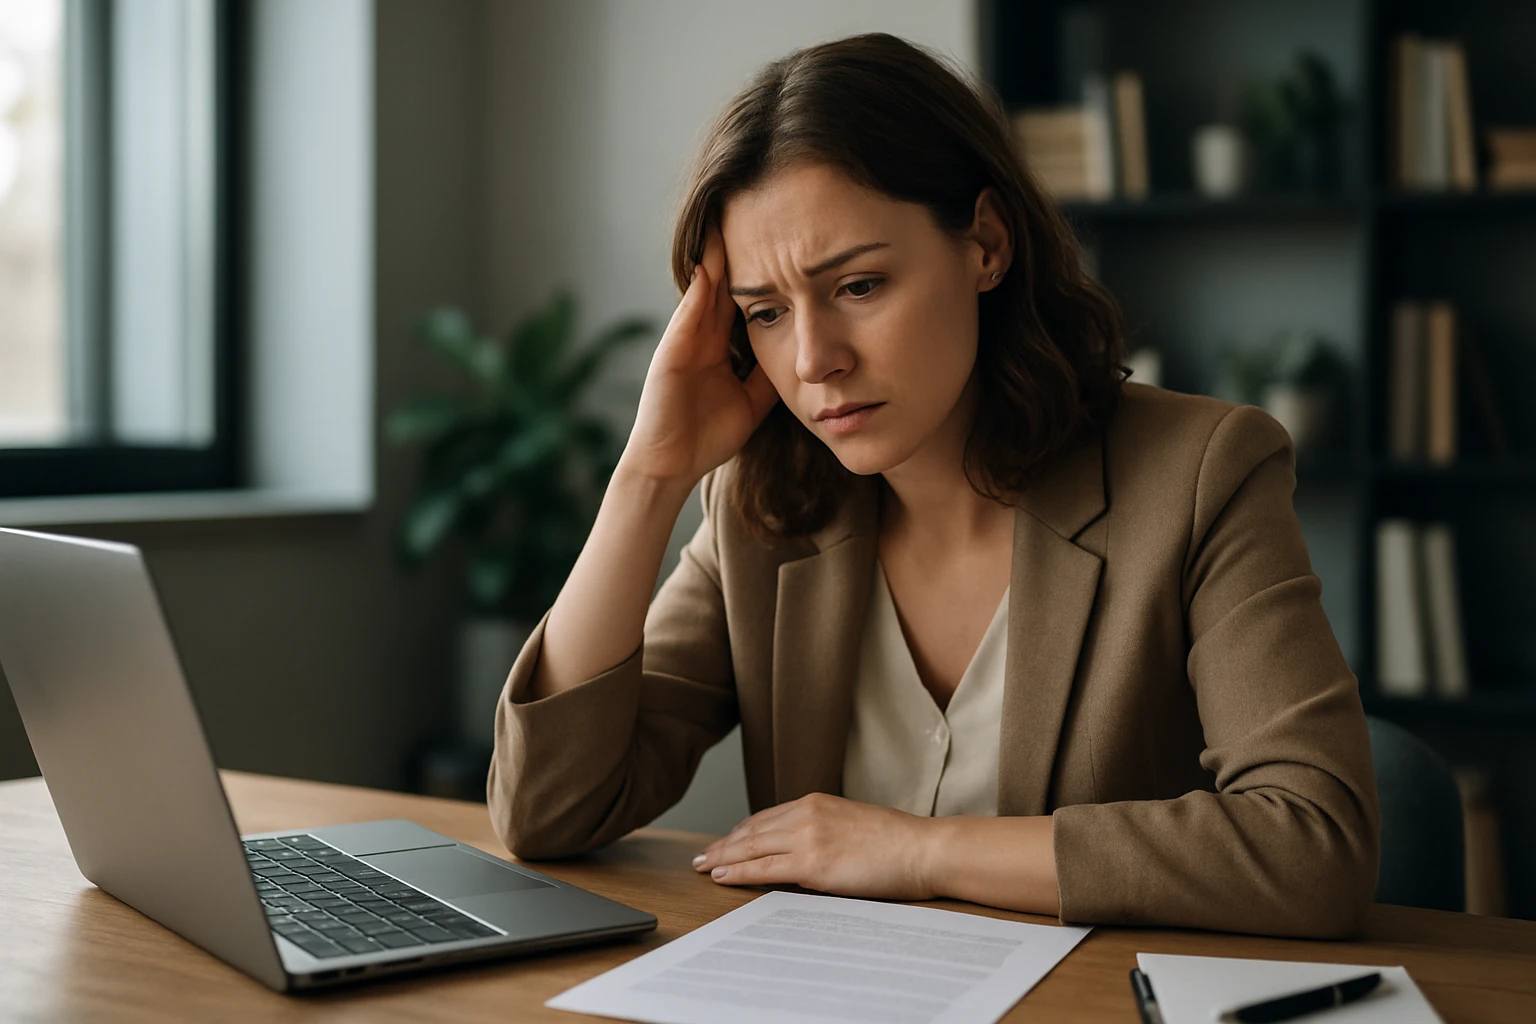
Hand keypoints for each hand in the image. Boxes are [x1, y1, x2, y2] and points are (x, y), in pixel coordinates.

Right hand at [620, 224, 778, 485]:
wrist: (671, 464)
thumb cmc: (706, 436)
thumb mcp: (752, 401)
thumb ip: (769, 375)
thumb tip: (801, 356)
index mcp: (718, 344)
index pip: (742, 296)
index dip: (761, 268)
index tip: (782, 238)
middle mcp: (700, 334)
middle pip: (724, 280)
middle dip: (740, 246)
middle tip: (758, 206)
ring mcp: (684, 338)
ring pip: (705, 285)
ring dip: (718, 252)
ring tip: (733, 214)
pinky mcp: (671, 349)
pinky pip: (688, 309)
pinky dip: (699, 284)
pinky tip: (712, 259)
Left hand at [691, 792, 938, 900]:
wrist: (922, 849)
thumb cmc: (897, 843)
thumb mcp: (851, 824)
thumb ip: (822, 831)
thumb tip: (800, 850)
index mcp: (816, 802)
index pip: (766, 817)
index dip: (740, 832)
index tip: (724, 841)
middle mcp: (806, 814)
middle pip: (751, 831)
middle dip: (723, 845)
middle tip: (700, 856)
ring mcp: (807, 838)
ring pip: (751, 848)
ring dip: (722, 858)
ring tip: (703, 866)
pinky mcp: (812, 864)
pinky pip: (763, 870)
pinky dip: (737, 872)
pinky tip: (722, 876)